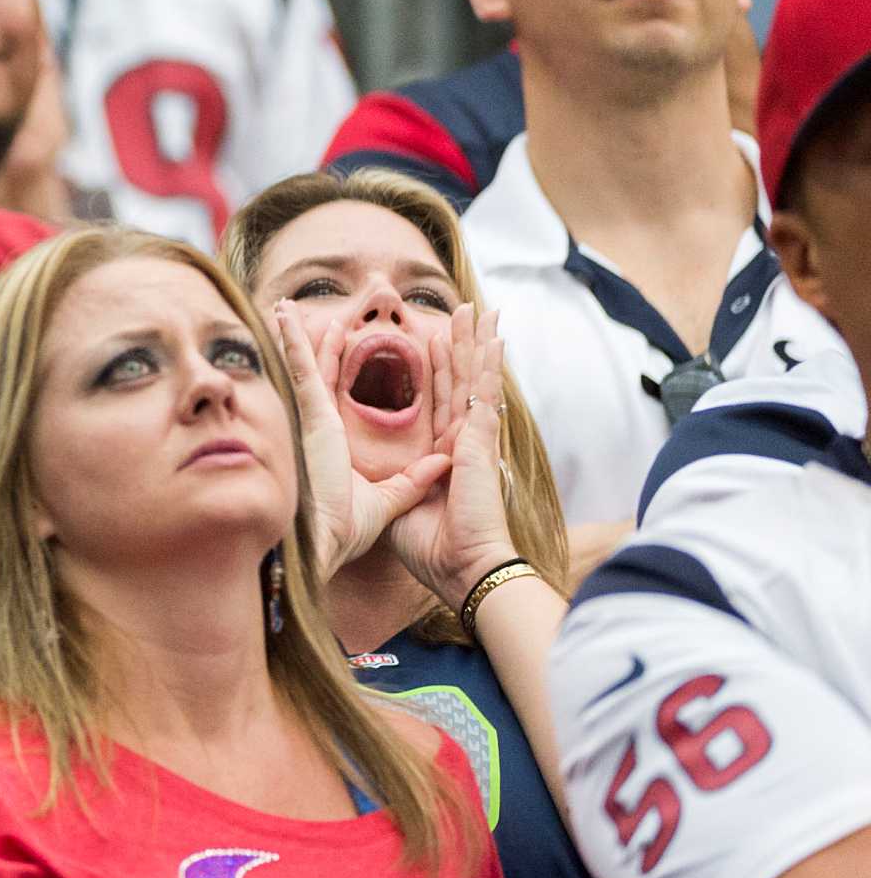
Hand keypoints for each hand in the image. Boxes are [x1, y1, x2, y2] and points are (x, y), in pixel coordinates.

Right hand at [273, 300, 448, 574]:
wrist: (328, 545)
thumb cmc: (346, 530)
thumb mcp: (391, 500)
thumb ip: (411, 480)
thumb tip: (438, 460)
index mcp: (335, 441)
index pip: (334, 390)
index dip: (334, 360)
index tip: (337, 335)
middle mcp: (320, 427)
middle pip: (317, 371)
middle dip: (312, 340)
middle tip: (301, 311)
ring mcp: (313, 421)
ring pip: (306, 365)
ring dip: (296, 334)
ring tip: (285, 306)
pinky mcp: (313, 419)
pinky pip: (304, 371)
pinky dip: (295, 344)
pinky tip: (285, 319)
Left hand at [387, 305, 518, 608]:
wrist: (460, 568)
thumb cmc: (432, 548)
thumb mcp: (399, 506)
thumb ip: (395, 485)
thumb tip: (382, 479)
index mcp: (441, 455)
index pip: (438, 401)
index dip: (437, 371)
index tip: (433, 342)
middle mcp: (459, 441)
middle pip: (459, 381)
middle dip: (460, 344)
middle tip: (463, 310)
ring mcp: (473, 439)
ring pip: (474, 378)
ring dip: (476, 342)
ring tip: (478, 308)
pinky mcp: (479, 442)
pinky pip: (484, 394)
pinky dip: (490, 365)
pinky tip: (495, 339)